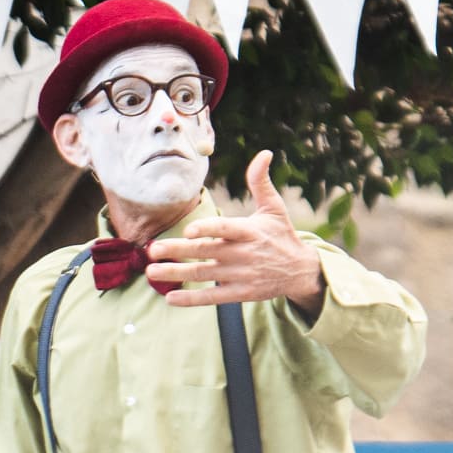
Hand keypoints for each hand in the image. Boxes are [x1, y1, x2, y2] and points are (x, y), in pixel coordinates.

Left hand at [146, 151, 325, 314]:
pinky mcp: (240, 294)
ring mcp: (241, 275)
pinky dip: (191, 299)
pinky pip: (212, 298)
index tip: (187, 230)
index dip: (207, 229)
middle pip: (206, 253)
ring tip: (152, 271)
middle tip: (152, 250)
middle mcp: (243, 254)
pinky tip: (170, 298)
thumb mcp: (274, 207)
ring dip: (176, 274)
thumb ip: (261, 182)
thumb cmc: (281, 234)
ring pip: (203, 275)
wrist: (299, 271)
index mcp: (249, 231)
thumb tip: (264, 153)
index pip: (225, 229)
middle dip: (177, 251)